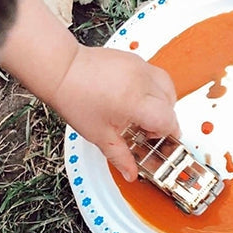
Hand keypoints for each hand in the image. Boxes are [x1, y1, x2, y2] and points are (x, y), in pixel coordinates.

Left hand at [50, 45, 178, 181]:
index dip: (167, 133)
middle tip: (145, 128)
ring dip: (163, 102)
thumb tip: (131, 173)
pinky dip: (153, 88)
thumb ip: (120, 156)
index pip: (168, 120)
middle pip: (171, 104)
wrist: (62, 70)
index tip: (156, 139)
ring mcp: (140, 67)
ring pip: (167, 87)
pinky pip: (155, 75)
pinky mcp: (135, 59)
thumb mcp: (99, 134)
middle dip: (164, 119)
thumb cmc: (75, 99)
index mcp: (135, 102)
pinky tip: (135, 96)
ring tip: (143, 111)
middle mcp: (143, 81)